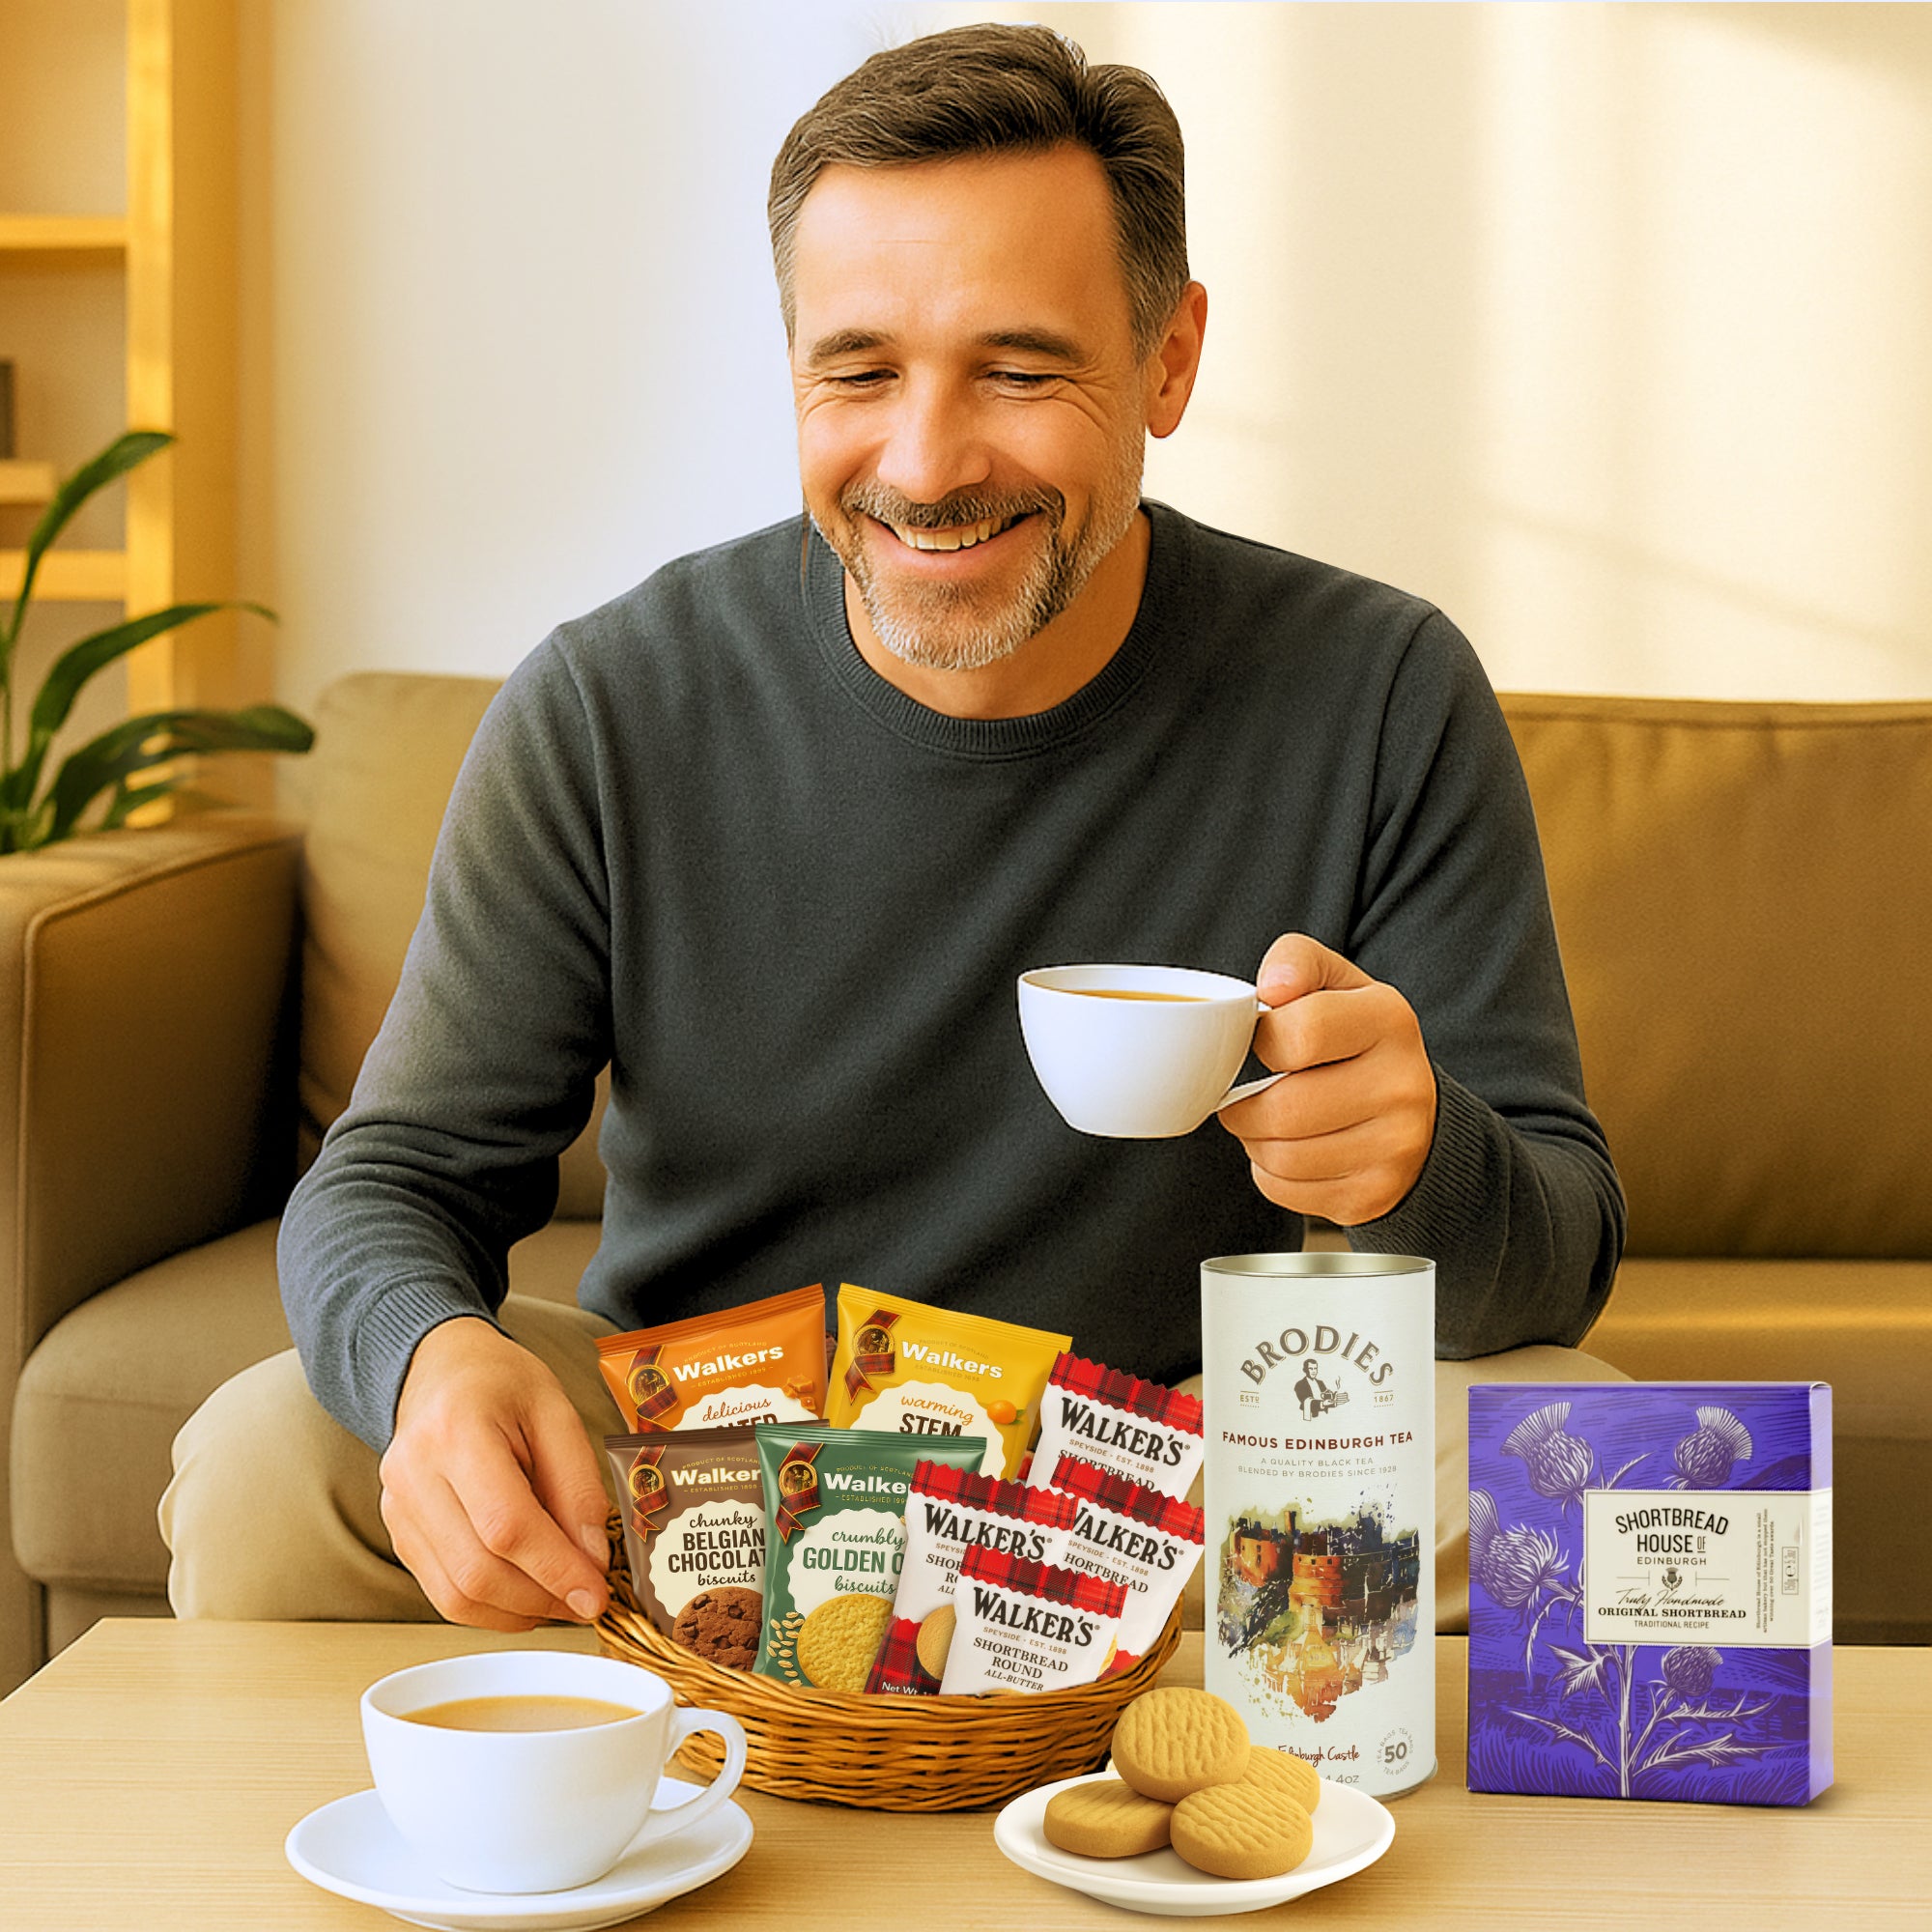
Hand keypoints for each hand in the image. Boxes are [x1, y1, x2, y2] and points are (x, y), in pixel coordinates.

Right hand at [379, 1316, 611, 1631]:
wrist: (441, 1370)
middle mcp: (413, 1475)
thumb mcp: (557, 1412)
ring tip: (562, 1599)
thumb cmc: (501, 1384)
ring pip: (456, 1593)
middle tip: (587, 1601)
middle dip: (541, 1598)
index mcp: (457, 1431)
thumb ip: (578, 1485)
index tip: (596, 1594)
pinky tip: (527, 1594)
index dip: (555, 1569)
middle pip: (477, 1570)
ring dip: (517, 1612)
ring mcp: (396, 1509)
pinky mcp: (398, 1533)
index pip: (506, 1525)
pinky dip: (490, 1607)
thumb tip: (592, 1560)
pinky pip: (442, 1592)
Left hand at [1218, 933, 1437, 1226]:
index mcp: (1390, 1020)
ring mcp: (1395, 1147)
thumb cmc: (1357, 1041)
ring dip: (1255, 1141)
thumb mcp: (1336, 986)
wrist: (1419, 1117)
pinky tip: (1292, 1151)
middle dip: (1243, 1107)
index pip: (1301, 1032)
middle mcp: (1403, 1085)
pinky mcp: (1375, 1194)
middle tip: (1245, 1098)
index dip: (1264, 1040)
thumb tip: (1271, 987)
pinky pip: (1286, 1190)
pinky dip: (1271, 1173)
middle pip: (1283, 1109)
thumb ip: (1297, 961)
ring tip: (1269, 1123)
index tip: (1267, 1042)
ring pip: (1280, 1156)